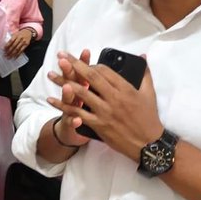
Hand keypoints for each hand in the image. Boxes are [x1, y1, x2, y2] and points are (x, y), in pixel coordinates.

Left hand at [4, 28, 33, 58]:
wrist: (28, 32)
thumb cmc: (19, 34)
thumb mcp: (15, 34)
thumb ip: (11, 39)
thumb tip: (5, 46)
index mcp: (16, 35)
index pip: (11, 41)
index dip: (7, 45)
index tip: (4, 49)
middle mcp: (20, 38)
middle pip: (14, 45)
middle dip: (9, 51)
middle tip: (5, 55)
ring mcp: (23, 42)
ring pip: (17, 49)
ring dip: (12, 54)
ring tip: (9, 57)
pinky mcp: (26, 45)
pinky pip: (21, 50)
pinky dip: (18, 54)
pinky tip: (15, 57)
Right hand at [43, 49, 92, 147]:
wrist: (70, 132)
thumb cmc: (83, 112)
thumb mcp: (87, 96)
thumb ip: (94, 82)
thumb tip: (103, 68)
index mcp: (81, 88)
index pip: (81, 72)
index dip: (82, 62)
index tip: (85, 51)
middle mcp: (73, 97)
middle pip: (71, 81)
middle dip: (69, 71)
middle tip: (64, 60)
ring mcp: (71, 110)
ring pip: (68, 100)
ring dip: (67, 93)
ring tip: (68, 86)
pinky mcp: (70, 124)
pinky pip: (71, 122)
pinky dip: (74, 121)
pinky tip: (77, 120)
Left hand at [46, 53, 161, 160]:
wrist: (148, 143)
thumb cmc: (149, 118)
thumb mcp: (149, 94)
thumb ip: (145, 74)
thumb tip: (142, 56)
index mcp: (125, 89)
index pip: (104, 71)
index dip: (91, 65)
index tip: (81, 62)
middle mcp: (113, 98)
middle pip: (90, 78)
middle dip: (74, 65)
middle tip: (61, 56)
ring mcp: (104, 111)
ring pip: (81, 93)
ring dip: (63, 82)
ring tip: (51, 74)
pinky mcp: (98, 124)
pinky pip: (77, 113)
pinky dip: (63, 106)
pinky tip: (51, 99)